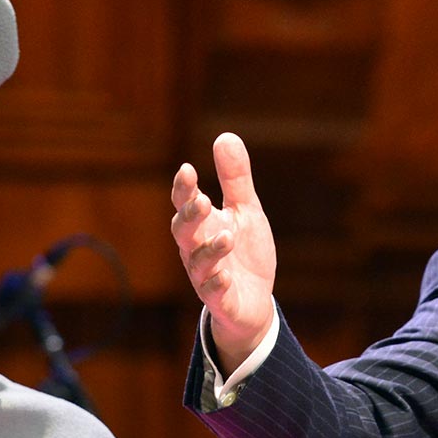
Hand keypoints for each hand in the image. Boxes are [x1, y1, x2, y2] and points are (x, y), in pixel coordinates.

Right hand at [170, 133, 278, 371]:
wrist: (254, 300)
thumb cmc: (245, 253)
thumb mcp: (246, 212)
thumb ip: (235, 179)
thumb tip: (225, 136)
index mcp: (201, 225)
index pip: (184, 203)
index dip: (183, 188)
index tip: (188, 170)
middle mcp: (195, 249)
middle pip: (183, 231)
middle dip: (190, 216)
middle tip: (203, 201)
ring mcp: (205, 276)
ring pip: (197, 262)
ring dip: (209, 249)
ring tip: (228, 237)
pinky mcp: (220, 300)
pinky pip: (212, 293)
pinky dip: (217, 284)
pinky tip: (226, 275)